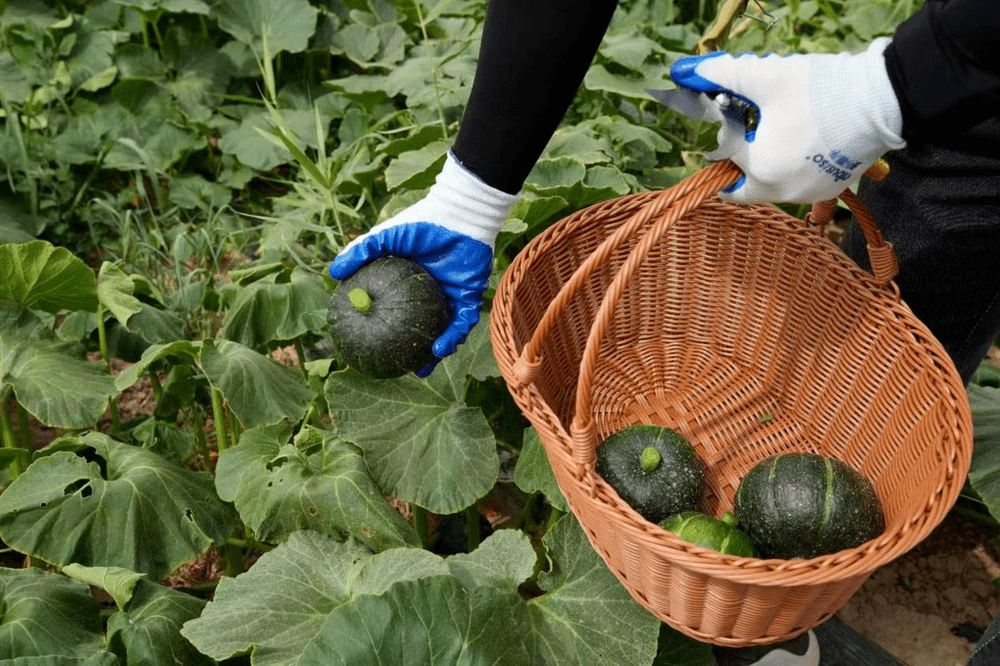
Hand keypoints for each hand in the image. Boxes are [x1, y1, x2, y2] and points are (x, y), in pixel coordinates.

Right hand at [328, 152, 518, 376]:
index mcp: (411, 281)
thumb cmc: (422, 222)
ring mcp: (452, 295)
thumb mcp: (385, 237)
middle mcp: (431, 292)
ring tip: (422, 369)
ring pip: (444, 331)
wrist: (459, 213)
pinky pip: (463, 322)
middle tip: (399, 368)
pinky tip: (441, 348)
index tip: (373, 347)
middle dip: (414, 350)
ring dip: (435, 352)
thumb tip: (333, 272)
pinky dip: (452, 336)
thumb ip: (361, 252)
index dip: (387, 330)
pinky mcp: (471, 296)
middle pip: (421, 326)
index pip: (397, 311)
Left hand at [670, 38, 905, 203]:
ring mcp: (810, 194)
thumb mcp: (765, 77)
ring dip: (768, 159)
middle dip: (742, 153)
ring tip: (781, 128)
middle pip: (744, 178)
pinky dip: (793, 165)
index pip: (727, 154)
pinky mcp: (832, 188)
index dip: (728, 129)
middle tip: (754, 125)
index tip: (739, 110)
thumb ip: (721, 75)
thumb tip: (684, 71)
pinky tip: (802, 138)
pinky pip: (799, 183)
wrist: (884, 99)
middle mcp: (782, 192)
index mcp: (760, 171)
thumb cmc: (820, 90)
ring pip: (771, 182)